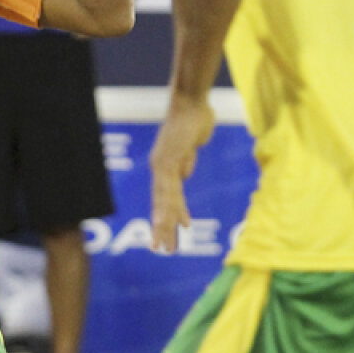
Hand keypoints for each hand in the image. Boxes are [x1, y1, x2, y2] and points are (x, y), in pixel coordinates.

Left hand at [149, 96, 214, 252]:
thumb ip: (186, 160)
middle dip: (161, 228)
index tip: (169, 234)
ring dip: (165, 226)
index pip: (164, 197)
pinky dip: (174, 209)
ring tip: (166, 246)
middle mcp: (159, 167)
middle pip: (160, 204)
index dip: (166, 216)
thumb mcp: (191, 146)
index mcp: (164, 165)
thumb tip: (185, 174)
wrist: (192, 102)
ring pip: (164, 202)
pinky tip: (179, 224)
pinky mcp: (170, 162)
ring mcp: (163, 165)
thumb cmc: (193, 119)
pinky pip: (172, 190)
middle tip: (160, 250)